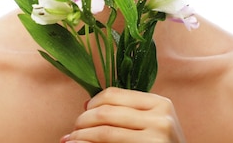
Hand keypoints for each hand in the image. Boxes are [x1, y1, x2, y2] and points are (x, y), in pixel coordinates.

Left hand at [61, 87, 186, 141]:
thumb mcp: (154, 125)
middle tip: (73, 130)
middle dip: (83, 121)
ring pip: (104, 131)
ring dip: (81, 136)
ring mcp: (156, 136)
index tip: (83, 112)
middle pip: (107, 111)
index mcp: (160, 103)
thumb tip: (86, 105)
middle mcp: (161, 117)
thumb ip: (129, 113)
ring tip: (71, 141)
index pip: (115, 94)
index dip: (93, 102)